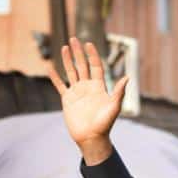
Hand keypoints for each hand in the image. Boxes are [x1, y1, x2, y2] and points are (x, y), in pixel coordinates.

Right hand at [47, 36, 127, 162]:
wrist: (92, 138)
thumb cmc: (105, 124)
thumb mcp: (114, 107)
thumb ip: (119, 92)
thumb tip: (127, 77)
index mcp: (99, 87)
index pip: (95, 66)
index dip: (92, 55)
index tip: (88, 43)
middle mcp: (88, 87)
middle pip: (82, 65)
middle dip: (78, 52)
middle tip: (73, 39)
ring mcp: (77, 92)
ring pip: (71, 72)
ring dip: (67, 60)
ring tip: (64, 47)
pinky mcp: (67, 100)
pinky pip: (60, 85)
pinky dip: (55, 77)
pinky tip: (49, 67)